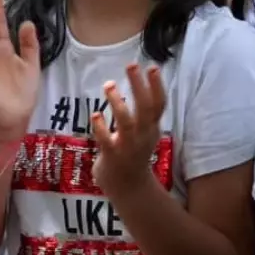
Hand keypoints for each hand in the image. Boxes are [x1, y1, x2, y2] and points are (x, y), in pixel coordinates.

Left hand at [92, 64, 165, 196]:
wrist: (129, 188)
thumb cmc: (133, 153)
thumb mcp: (144, 132)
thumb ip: (142, 112)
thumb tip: (137, 81)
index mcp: (151, 128)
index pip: (159, 105)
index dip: (157, 86)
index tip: (152, 66)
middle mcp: (143, 136)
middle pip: (145, 109)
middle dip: (139, 86)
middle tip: (131, 66)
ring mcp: (128, 147)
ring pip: (127, 123)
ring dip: (118, 103)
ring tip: (108, 85)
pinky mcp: (112, 157)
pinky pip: (106, 141)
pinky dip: (101, 128)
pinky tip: (95, 114)